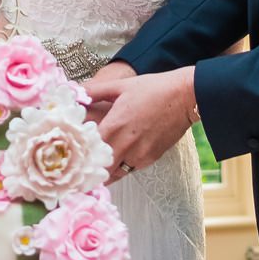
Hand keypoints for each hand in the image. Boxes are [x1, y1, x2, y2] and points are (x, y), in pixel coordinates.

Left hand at [84, 67, 195, 181]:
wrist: (186, 96)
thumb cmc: (154, 88)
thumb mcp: (121, 86)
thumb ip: (95, 90)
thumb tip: (75, 91)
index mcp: (115, 125)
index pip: (89, 150)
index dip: (79, 155)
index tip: (72, 155)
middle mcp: (126, 144)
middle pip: (100, 169)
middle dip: (89, 170)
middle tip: (80, 167)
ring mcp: (139, 154)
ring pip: (114, 174)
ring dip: (104, 172)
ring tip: (96, 167)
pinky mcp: (150, 159)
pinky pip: (129, 169)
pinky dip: (120, 168)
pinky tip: (117, 159)